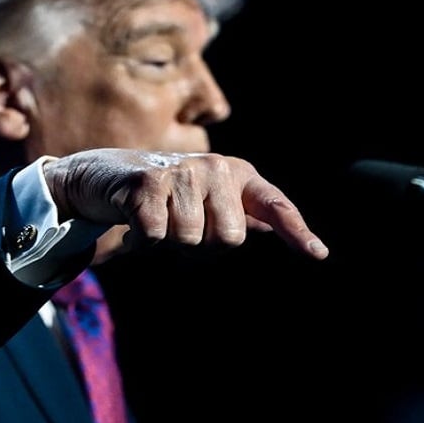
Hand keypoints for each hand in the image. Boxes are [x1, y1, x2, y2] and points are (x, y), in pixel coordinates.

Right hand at [43, 148, 328, 260]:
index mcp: (236, 174)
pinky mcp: (147, 183)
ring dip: (169, 242)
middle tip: (181, 226)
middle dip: (203, 246)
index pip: (274, 204)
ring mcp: (182, 172)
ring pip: (190, 240)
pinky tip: (137, 223)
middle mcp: (215, 168)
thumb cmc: (165, 195)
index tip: (318, 254)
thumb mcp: (206, 200)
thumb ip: (242, 214)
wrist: (106, 175)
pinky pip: (158, 237)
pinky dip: (144, 241)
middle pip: (229, 239)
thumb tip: (286, 234)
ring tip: (158, 220)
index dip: (296, 230)